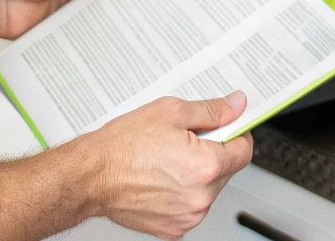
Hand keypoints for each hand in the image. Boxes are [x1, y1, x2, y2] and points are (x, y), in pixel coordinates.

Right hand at [78, 92, 254, 239]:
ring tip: (166, 161)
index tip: (225, 128)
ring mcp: (187, 216)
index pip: (244, 150)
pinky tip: (160, 179)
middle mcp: (201, 196)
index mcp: (206, 166)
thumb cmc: (122, 146)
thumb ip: (211, 110)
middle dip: (212, 153)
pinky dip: (181, 193)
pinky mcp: (173, 228)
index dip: (236, 134)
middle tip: (183, 141)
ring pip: (208, 190)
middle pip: (226, 170)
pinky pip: (189, 207)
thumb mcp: (170, 112)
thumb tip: (236, 105)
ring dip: (197, 175)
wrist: (90, 176)